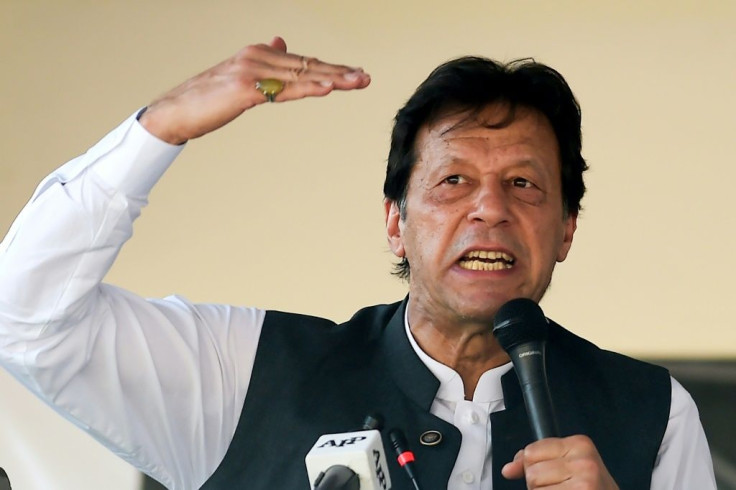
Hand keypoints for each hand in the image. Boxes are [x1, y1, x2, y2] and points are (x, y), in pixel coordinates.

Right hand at [139, 36, 369, 143]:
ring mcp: (252, 70)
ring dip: (333, 79)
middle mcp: (258, 56)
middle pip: (308, 65)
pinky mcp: (246, 88)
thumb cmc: (207, 99)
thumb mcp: (240, 76)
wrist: (175, 111)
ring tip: (357, 82)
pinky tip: (328, 89)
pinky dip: (308, 88)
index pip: (303, 61)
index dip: (331, 68)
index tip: (356, 75)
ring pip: (301, 75)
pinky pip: (283, 89)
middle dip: (340, 72)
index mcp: (259, 53)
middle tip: (366, 78)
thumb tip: (281, 42)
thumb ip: (265, 62)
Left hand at [501, 435, 618, 488]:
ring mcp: (585, 480)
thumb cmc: (591, 486)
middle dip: (538, 485)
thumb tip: (508, 469)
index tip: (551, 474)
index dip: (533, 468)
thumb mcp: (567, 465)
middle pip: (531, 473)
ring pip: (535, 489)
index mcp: (579, 444)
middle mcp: (583, 460)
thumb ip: (535, 460)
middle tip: (560, 487)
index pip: (530, 452)